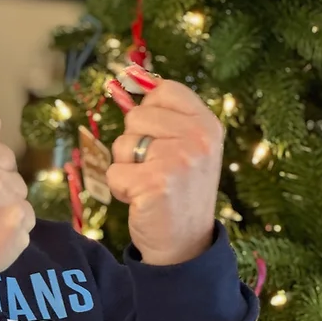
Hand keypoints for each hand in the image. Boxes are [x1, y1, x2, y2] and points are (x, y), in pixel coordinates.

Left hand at [106, 80, 223, 265]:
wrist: (185, 244)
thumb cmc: (179, 191)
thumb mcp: (188, 147)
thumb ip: (167, 115)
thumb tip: (131, 76)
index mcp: (207, 124)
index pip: (163, 91)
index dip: (149, 113)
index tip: (158, 139)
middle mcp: (198, 138)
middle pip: (135, 117)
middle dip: (134, 145)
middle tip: (155, 170)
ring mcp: (178, 160)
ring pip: (121, 145)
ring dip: (126, 167)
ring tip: (150, 186)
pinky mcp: (155, 184)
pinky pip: (114, 172)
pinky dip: (120, 189)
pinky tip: (142, 200)